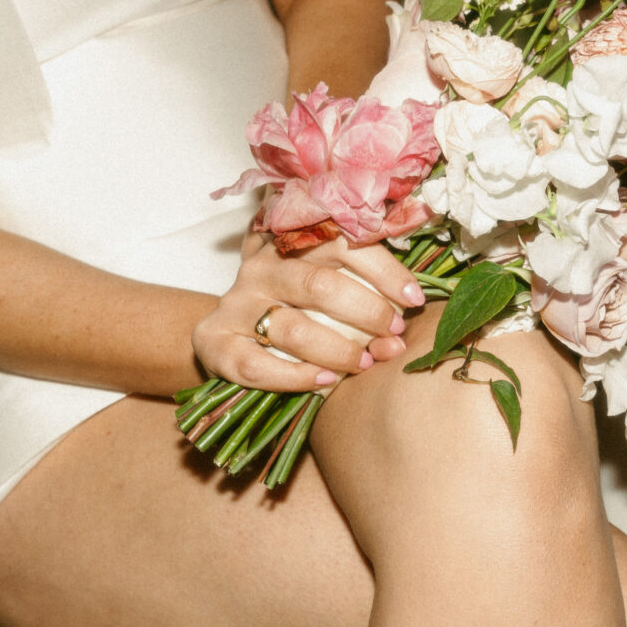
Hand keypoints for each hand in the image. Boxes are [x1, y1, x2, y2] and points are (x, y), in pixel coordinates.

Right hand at [191, 232, 424, 391]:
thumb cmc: (294, 310)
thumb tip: (400, 333)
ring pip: (292, 328)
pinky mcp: (213, 341)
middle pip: (318, 284)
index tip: (414, 298)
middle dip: (366, 311)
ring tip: (365, 363)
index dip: (383, 270)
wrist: (228, 333)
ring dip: (337, 350)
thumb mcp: (326, 292)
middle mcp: (261, 268)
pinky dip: (296, 377)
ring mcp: (235, 304)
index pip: (341, 243)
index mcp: (291, 243)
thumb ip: (362, 300)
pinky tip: (326, 382)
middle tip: (394, 332)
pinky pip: (256, 364)